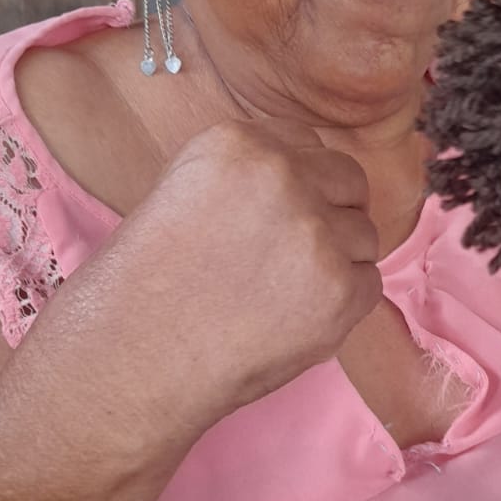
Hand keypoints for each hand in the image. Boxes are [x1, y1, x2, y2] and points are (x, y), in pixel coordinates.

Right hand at [53, 118, 381, 439]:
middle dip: (332, 214)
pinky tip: (292, 320)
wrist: (131, 357)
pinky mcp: (339, 292)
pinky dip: (342, 306)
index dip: (300, 185)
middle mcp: (282, 176)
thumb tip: (313, 185)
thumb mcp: (184, 192)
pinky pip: (369, 285)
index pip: (308, 146)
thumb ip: (250, 178)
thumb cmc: (145, 285)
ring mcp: (316, 234)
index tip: (279, 218)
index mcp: (238, 143)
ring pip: (364, 236)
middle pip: (350, 181)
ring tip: (281, 295)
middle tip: (294, 257)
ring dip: (336, 263)